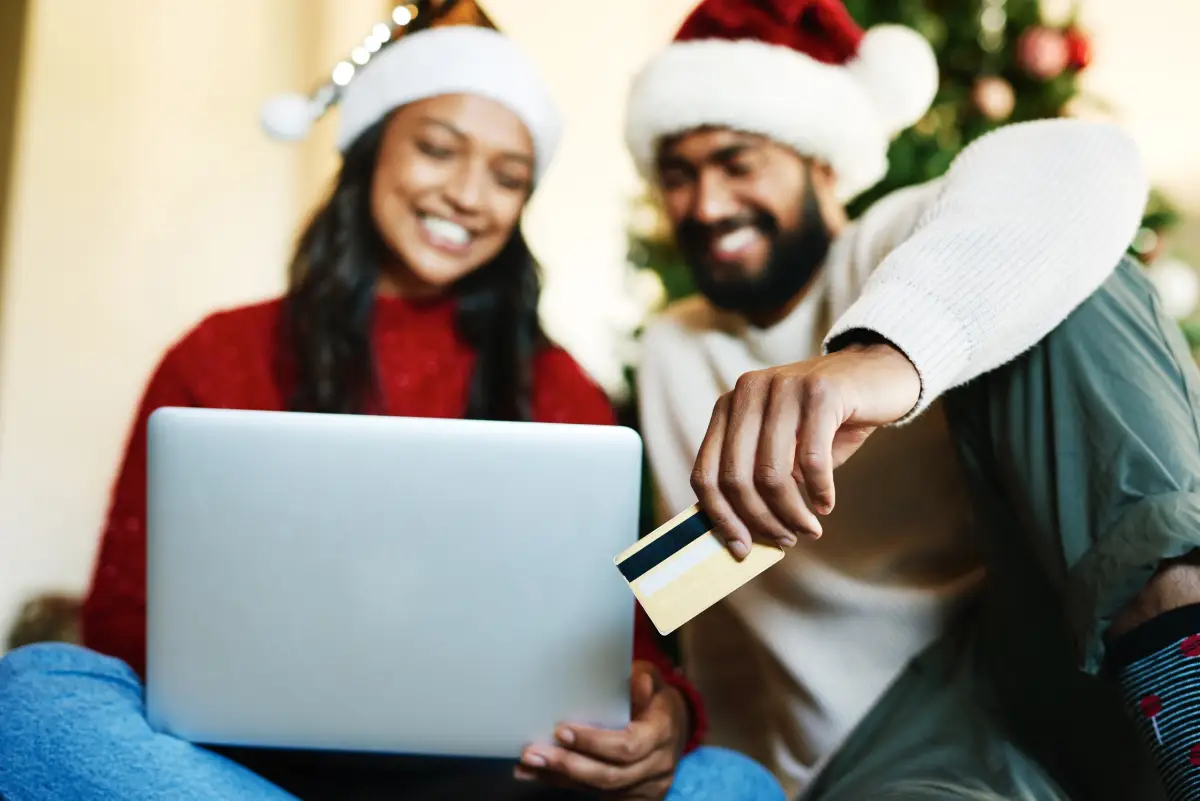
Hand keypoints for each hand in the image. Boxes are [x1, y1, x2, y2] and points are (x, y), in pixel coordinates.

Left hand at [515, 661, 687, 798]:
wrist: (675, 727)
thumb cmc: (656, 699)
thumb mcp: (653, 679)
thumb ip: (641, 677)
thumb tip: (634, 680)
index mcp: (662, 733)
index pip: (627, 745)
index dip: (593, 742)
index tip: (562, 731)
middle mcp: (658, 765)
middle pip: (609, 775)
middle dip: (568, 765)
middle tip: (533, 752)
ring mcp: (647, 786)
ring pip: (599, 789)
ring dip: (560, 777)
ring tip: (528, 764)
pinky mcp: (633, 796)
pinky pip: (596, 794)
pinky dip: (565, 783)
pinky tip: (540, 774)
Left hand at [691, 342, 919, 557]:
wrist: (879, 375)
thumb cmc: (827, 422)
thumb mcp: (785, 449)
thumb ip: (757, 479)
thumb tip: (740, 537)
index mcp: (729, 406)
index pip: (706, 472)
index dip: (720, 517)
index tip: (742, 548)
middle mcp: (747, 391)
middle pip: (735, 477)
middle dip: (759, 520)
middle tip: (785, 540)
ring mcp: (782, 387)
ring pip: (771, 473)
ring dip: (791, 513)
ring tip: (809, 528)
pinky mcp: (820, 391)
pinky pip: (811, 459)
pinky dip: (819, 492)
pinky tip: (826, 504)